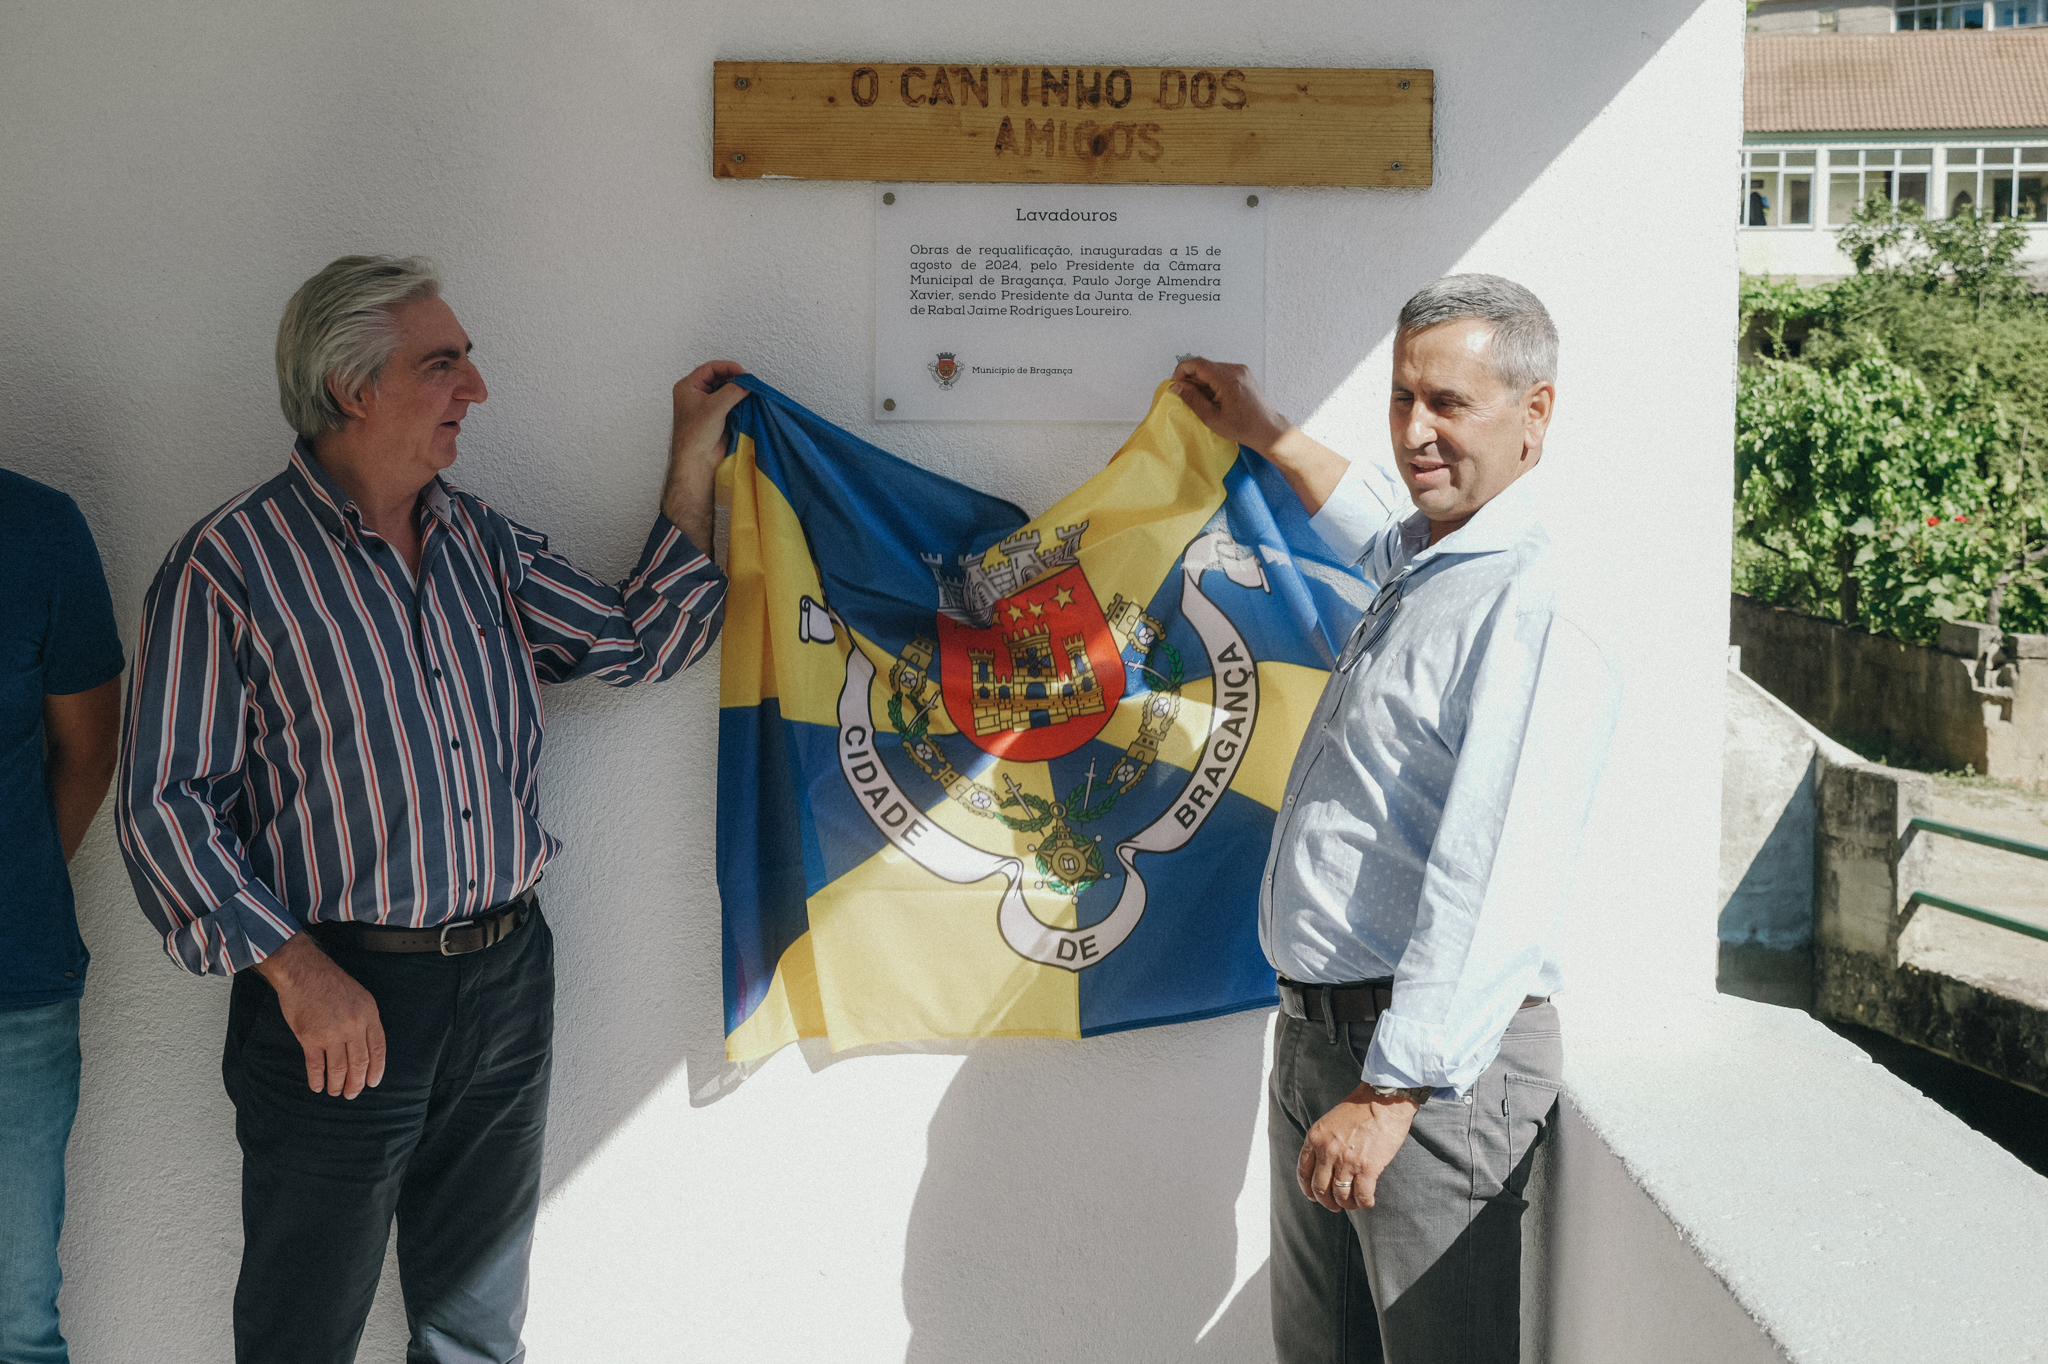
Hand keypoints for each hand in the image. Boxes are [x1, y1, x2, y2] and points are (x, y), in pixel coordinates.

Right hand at [253, 933, 386, 1099]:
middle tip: (353, 1093)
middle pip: (360, 1062)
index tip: (372, 1082)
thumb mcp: (360, 997)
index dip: (376, 1069)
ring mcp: (332, 1034)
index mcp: (369, 1014)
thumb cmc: (330, 982)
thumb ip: (364, 1020)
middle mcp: (353, 1026)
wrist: (304, 972)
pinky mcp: (310, 1038)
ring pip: (339, 1068)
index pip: (378, 1048)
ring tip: (336, 1092)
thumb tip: (365, 1046)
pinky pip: (316, 1066)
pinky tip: (318, 1087)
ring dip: (338, 1084)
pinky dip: (318, 1080)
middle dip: (357, 1082)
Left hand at [670, 360, 749, 470]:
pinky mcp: (716, 417)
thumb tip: (746, 384)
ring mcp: (706, 406)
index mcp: (688, 386)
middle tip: (748, 383)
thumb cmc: (696, 434)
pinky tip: (747, 403)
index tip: (744, 373)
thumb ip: (732, 391)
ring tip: (749, 392)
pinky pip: (729, 403)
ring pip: (725, 390)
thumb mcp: (715, 406)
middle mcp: (696, 394)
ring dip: (737, 391)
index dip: (728, 367)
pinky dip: (739, 401)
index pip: (710, 368)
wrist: (697, 461)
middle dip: (734, 379)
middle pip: (718, 378)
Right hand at [1169, 357, 1292, 453]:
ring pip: (1212, 368)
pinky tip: (1214, 397)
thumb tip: (1177, 387)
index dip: (1182, 371)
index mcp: (1228, 380)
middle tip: (1187, 395)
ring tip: (1204, 400)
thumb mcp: (1212, 418)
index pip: (1198, 364)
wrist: (1266, 428)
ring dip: (1202, 380)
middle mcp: (1235, 370)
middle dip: (1191, 378)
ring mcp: (1241, 370)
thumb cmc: (1243, 427)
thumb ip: (1193, 399)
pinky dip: (1212, 381)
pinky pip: (1221, 371)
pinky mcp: (1243, 373)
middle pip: (1204, 365)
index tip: (1176, 383)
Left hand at [1297, 1084, 1419, 1212]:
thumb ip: (1324, 1142)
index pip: (1303, 1172)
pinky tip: (1368, 1201)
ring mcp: (1346, 1161)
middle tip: (1335, 1205)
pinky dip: (1364, 1202)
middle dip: (1327, 1201)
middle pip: (1320, 1189)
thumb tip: (1325, 1166)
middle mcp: (1327, 1151)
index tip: (1313, 1196)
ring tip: (1353, 1203)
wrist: (1383, 1100)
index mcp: (1315, 1138)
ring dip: (1347, 1204)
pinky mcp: (1367, 1168)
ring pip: (1340, 1196)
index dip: (1308, 1189)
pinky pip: (1362, 1195)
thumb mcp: (1330, 1121)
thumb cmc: (1360, 1107)